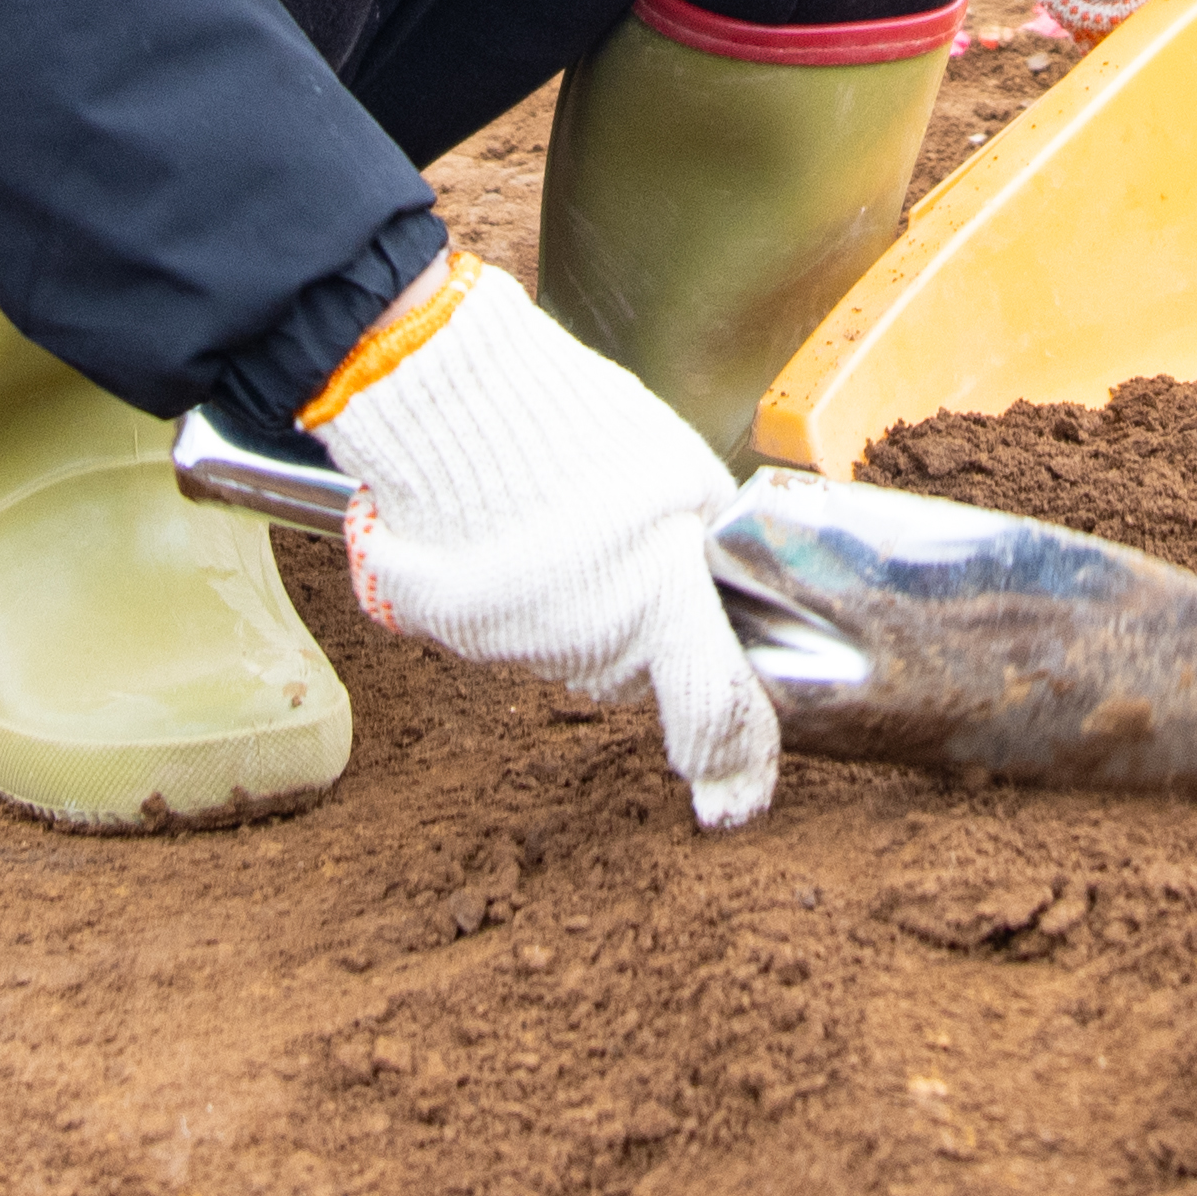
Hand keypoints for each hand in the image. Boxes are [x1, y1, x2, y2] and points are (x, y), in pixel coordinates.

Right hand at [318, 256, 775, 826]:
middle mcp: (595, 646)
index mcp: (663, 605)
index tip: (744, 794)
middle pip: (643, 674)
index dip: (740, 762)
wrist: (452, 400)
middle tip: (642, 567)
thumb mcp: (688, 471)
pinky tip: (525, 536)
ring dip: (589, 610)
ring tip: (575, 530)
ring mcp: (524, 649)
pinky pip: (522, 632)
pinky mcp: (467, 637)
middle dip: (655, 638)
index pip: (718, 713)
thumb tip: (724, 573)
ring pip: (581, 653)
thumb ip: (713, 541)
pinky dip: (533, 596)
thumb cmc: (579, 425)